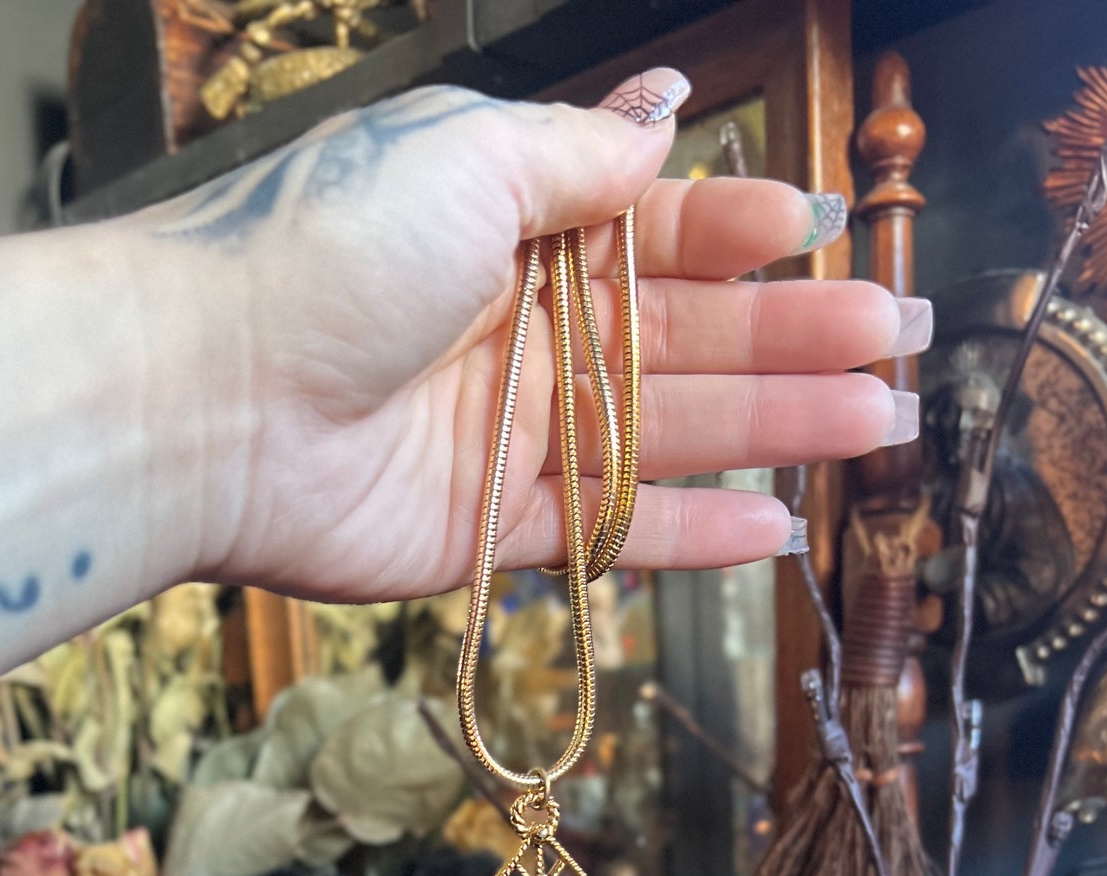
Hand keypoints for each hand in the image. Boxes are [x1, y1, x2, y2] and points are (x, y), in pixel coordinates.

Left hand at [133, 66, 923, 601]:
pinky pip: (608, 533)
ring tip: (884, 425)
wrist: (203, 397)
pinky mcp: (488, 533)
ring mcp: (507, 436)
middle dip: (795, 338)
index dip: (742, 234)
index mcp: (507, 225)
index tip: (827, 236)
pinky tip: (780, 526)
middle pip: (682, 338)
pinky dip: (693, 534)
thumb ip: (577, 158)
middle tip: (903, 342)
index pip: (653, 230)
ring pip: (667, 436)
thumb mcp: (465, 161)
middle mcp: (517, 329)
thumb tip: (663, 110)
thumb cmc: (325, 251)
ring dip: (777, 430)